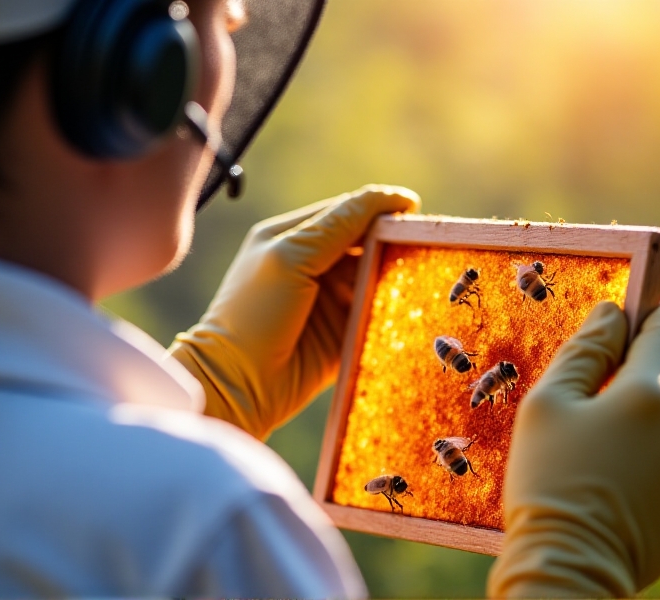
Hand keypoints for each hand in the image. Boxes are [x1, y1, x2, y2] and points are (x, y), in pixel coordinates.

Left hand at [168, 185, 420, 438]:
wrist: (236, 384)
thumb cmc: (254, 313)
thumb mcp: (291, 256)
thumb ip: (337, 226)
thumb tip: (388, 198)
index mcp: (292, 237)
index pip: (346, 212)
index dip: (379, 209)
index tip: (413, 210)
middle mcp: (312, 265)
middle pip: (366, 245)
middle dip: (393, 244)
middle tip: (423, 245)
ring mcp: (329, 301)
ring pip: (375, 279)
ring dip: (396, 278)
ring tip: (421, 277)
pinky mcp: (343, 334)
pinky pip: (377, 316)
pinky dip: (393, 311)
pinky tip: (411, 309)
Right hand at [487, 300, 659, 597]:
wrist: (568, 566)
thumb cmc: (548, 477)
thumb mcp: (548, 404)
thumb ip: (584, 351)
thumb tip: (611, 314)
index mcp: (651, 394)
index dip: (647, 314)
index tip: (630, 312)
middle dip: (628, 379)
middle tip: (581, 403)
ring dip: (636, 422)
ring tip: (588, 452)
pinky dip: (644, 460)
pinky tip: (606, 481)